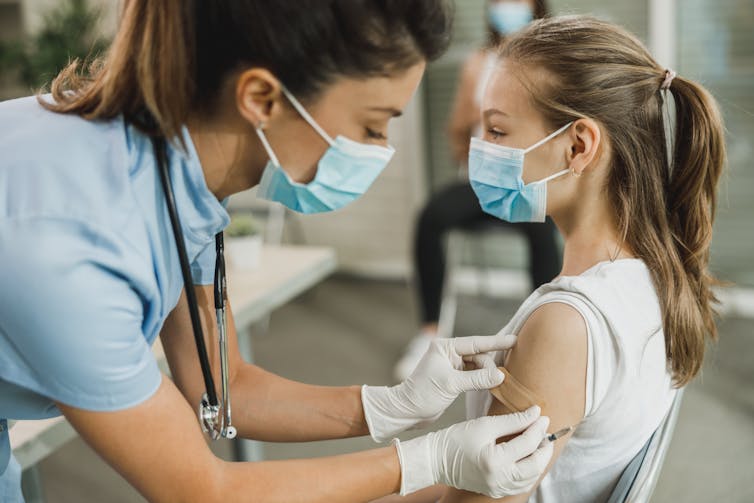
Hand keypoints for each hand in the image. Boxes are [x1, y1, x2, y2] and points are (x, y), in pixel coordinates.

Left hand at [362, 334, 516, 441]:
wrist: (408, 411)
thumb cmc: (423, 394)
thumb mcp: (451, 384)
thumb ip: (477, 379)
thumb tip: (500, 375)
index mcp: (445, 347)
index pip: (475, 343)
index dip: (496, 342)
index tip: (514, 339)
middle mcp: (449, 353)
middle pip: (479, 356)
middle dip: (490, 367)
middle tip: (500, 380)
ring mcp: (452, 366)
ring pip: (478, 367)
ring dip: (488, 375)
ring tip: (498, 384)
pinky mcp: (455, 379)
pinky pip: (475, 376)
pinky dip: (483, 381)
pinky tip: (492, 386)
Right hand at [395, 407, 553, 496]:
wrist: (436, 459)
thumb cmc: (455, 440)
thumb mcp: (485, 425)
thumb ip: (513, 420)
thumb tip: (535, 414)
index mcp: (495, 462)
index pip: (527, 444)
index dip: (538, 428)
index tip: (542, 416)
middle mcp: (499, 480)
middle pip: (535, 465)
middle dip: (544, 447)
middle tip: (545, 431)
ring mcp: (498, 488)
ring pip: (531, 477)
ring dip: (539, 460)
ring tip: (538, 442)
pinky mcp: (496, 491)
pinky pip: (521, 484)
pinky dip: (529, 471)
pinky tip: (527, 457)